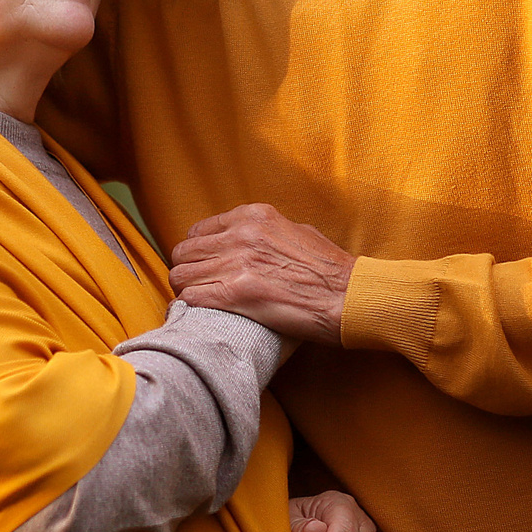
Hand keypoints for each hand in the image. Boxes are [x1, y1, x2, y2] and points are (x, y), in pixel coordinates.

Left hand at [168, 204, 355, 342]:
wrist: (349, 295)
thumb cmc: (330, 270)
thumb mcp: (297, 232)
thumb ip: (266, 232)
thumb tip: (247, 240)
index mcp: (254, 216)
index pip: (198, 230)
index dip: (197, 252)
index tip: (202, 266)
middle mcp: (241, 235)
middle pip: (184, 252)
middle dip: (187, 271)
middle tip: (196, 288)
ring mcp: (237, 263)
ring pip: (181, 275)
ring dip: (186, 290)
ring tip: (197, 303)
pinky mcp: (237, 294)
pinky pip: (192, 297)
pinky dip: (190, 307)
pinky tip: (196, 315)